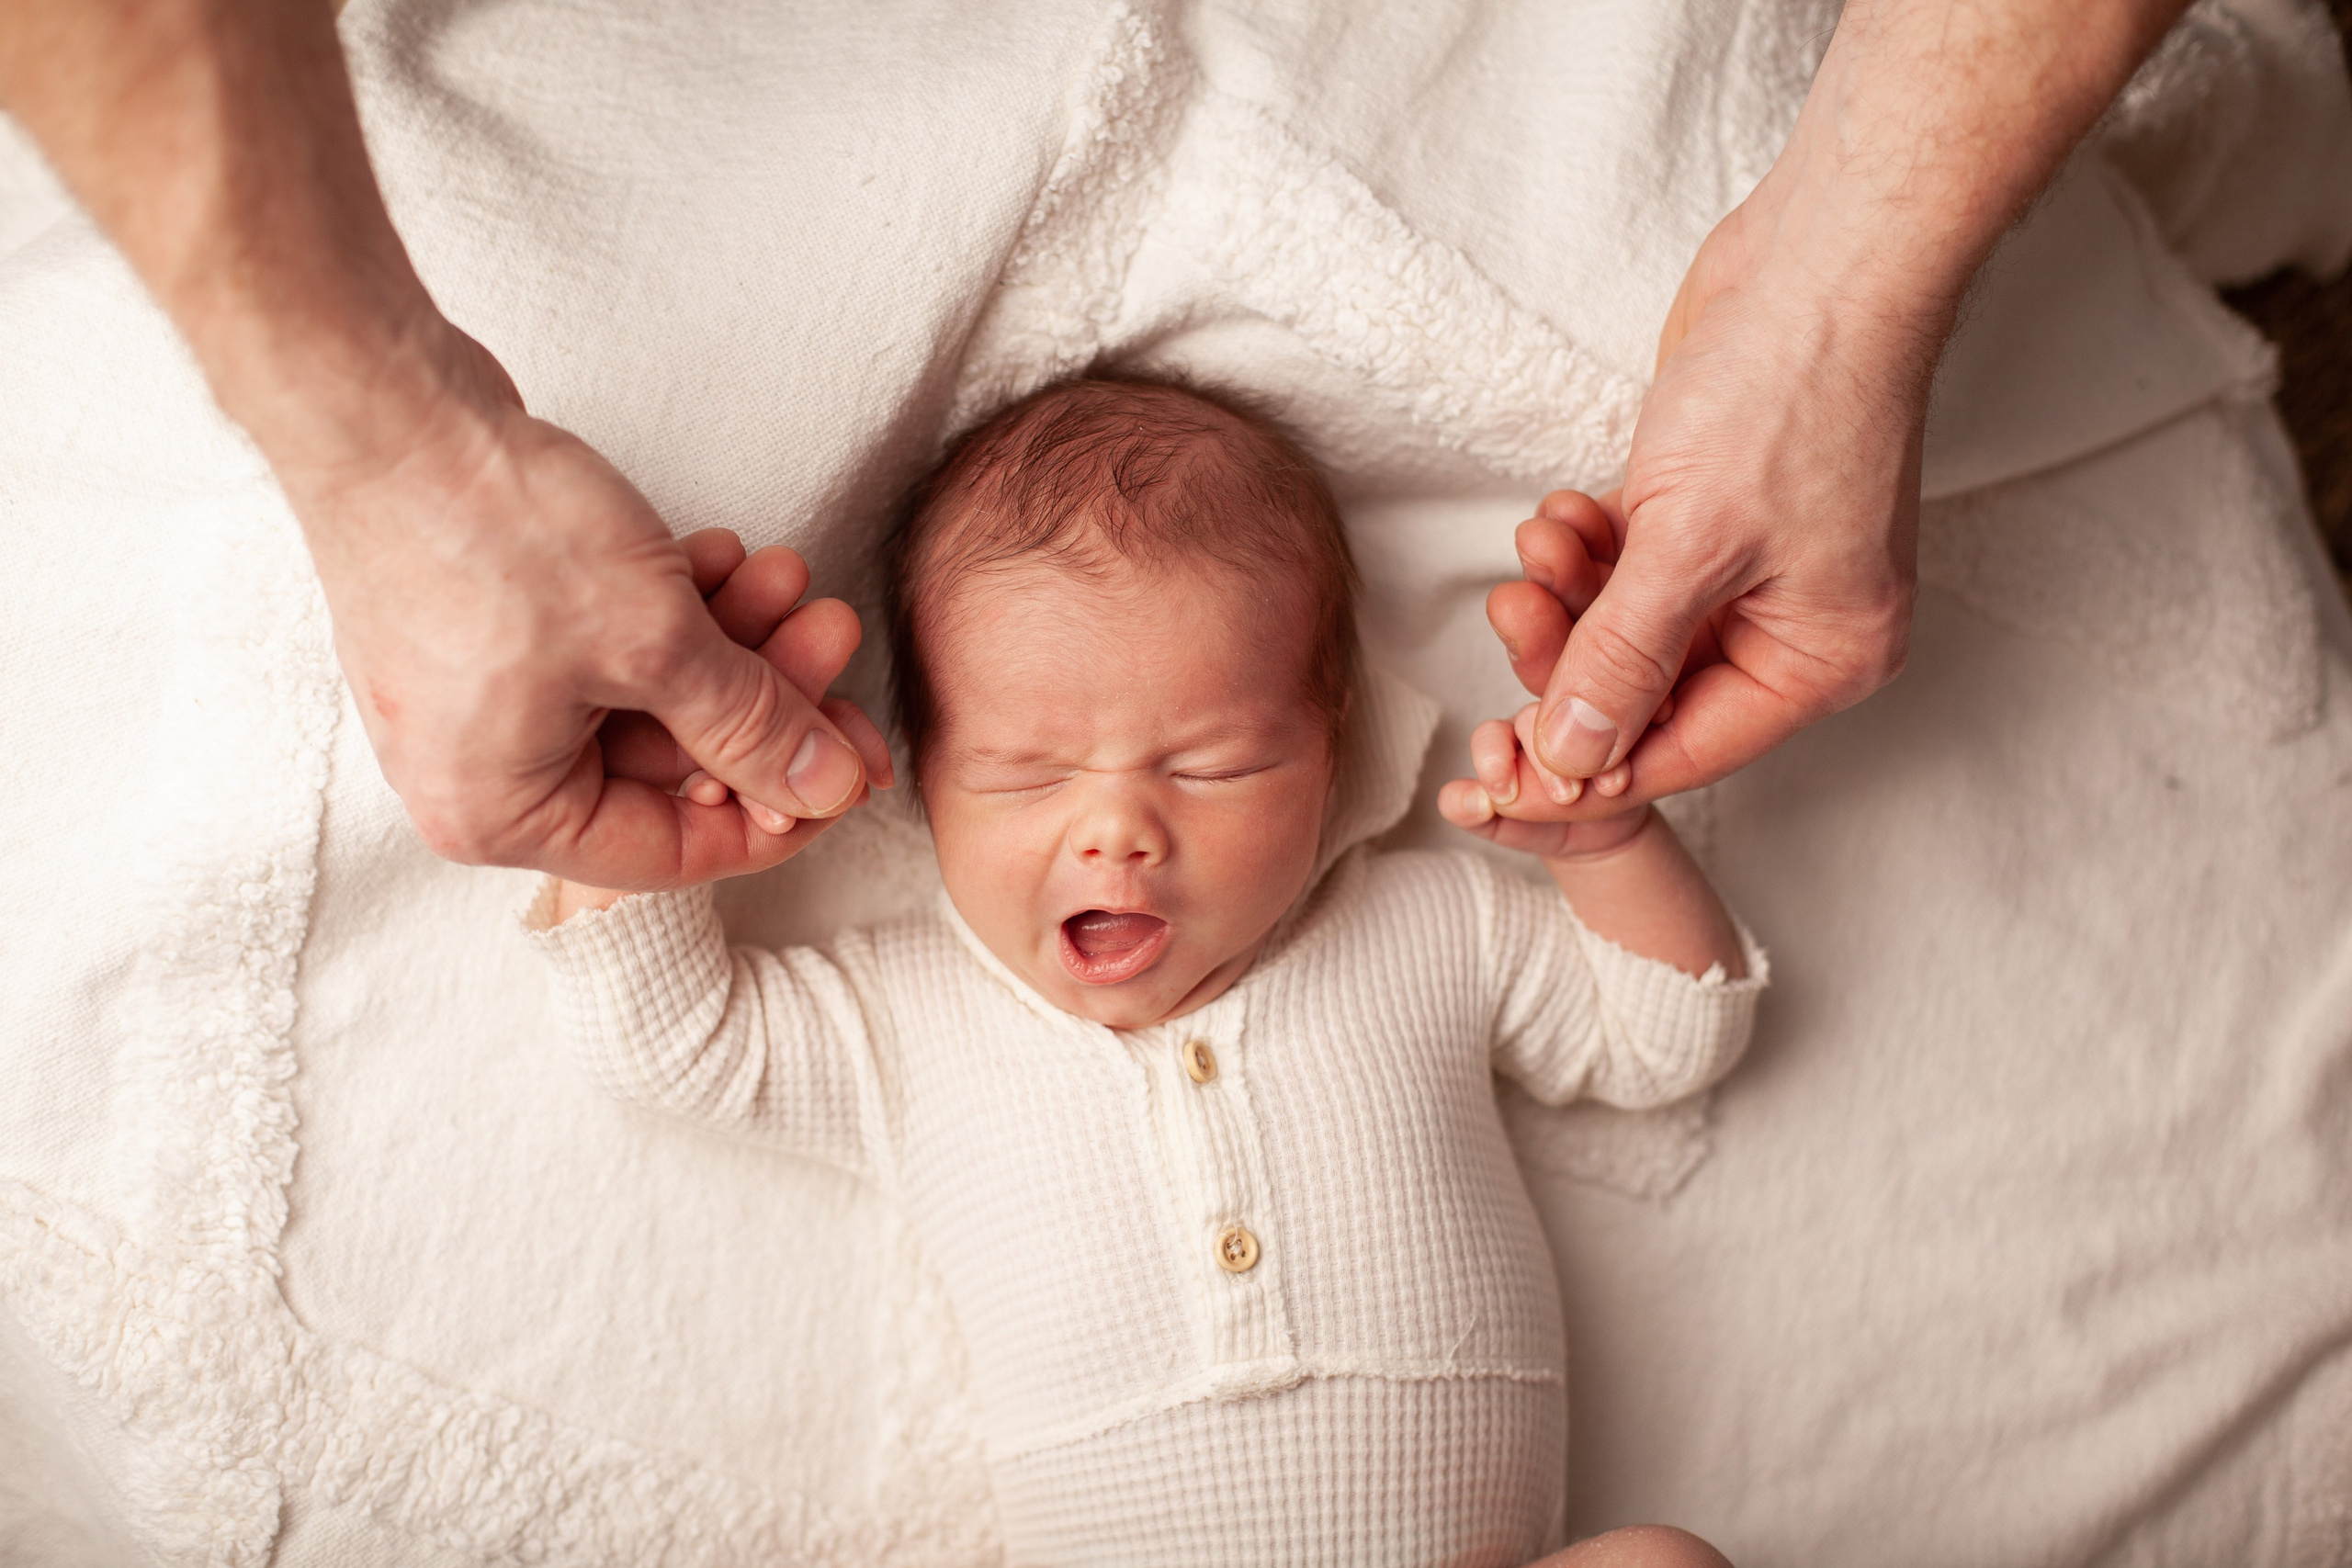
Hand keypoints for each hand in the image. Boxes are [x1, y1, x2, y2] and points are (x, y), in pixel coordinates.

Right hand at [283, 323, 888, 890]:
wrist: (384, 403)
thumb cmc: (489, 532)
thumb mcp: (654, 643)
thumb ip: (751, 727)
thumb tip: (827, 787)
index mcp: (502, 815)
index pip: (673, 853)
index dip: (780, 811)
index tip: (851, 761)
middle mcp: (483, 772)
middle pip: (670, 766)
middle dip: (762, 696)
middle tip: (833, 636)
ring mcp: (486, 697)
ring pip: (649, 695)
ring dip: (732, 639)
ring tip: (791, 577)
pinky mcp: (496, 627)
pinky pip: (612, 645)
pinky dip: (676, 608)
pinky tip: (729, 558)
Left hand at [1438, 702, 1654, 861]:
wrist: (1601, 830)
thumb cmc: (1543, 822)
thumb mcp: (1508, 825)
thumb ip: (1478, 814)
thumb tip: (1461, 801)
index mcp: (1508, 736)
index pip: (1492, 737)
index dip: (1494, 763)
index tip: (1504, 796)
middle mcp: (1546, 711)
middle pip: (1538, 720)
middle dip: (1549, 763)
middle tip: (1566, 798)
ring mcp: (1594, 704)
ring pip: (1590, 704)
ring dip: (1603, 741)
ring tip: (1614, 785)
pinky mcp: (1640, 707)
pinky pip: (1645, 698)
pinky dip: (1652, 712)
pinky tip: (1659, 727)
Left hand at [1504, 0, 2194, 813]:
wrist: (1820, 257)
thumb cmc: (1788, 391)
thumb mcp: (1688, 547)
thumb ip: (1621, 662)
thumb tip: (1569, 760)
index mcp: (1822, 659)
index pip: (1683, 751)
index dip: (1585, 764)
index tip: (1496, 767)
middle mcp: (1797, 626)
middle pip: (1649, 693)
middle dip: (1569, 656)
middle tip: (1508, 614)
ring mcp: (1757, 570)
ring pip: (1630, 628)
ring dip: (1570, 595)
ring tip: (1540, 544)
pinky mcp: (1714, 516)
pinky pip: (1631, 570)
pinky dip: (1588, 551)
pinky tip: (1561, 513)